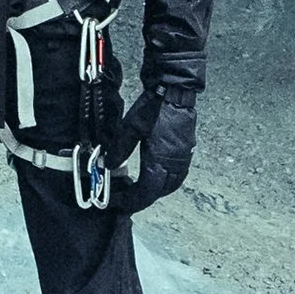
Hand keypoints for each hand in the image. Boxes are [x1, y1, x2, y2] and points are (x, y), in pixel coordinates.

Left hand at [109, 91, 194, 214]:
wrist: (174, 90)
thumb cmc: (153, 107)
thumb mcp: (129, 129)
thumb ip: (119, 150)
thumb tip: (107, 166)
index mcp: (160, 161)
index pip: (145, 193)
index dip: (130, 201)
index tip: (116, 203)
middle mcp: (175, 164)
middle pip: (157, 193)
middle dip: (140, 199)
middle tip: (124, 197)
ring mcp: (183, 158)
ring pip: (170, 186)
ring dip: (154, 191)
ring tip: (138, 189)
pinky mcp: (187, 151)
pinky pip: (177, 176)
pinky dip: (165, 182)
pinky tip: (156, 175)